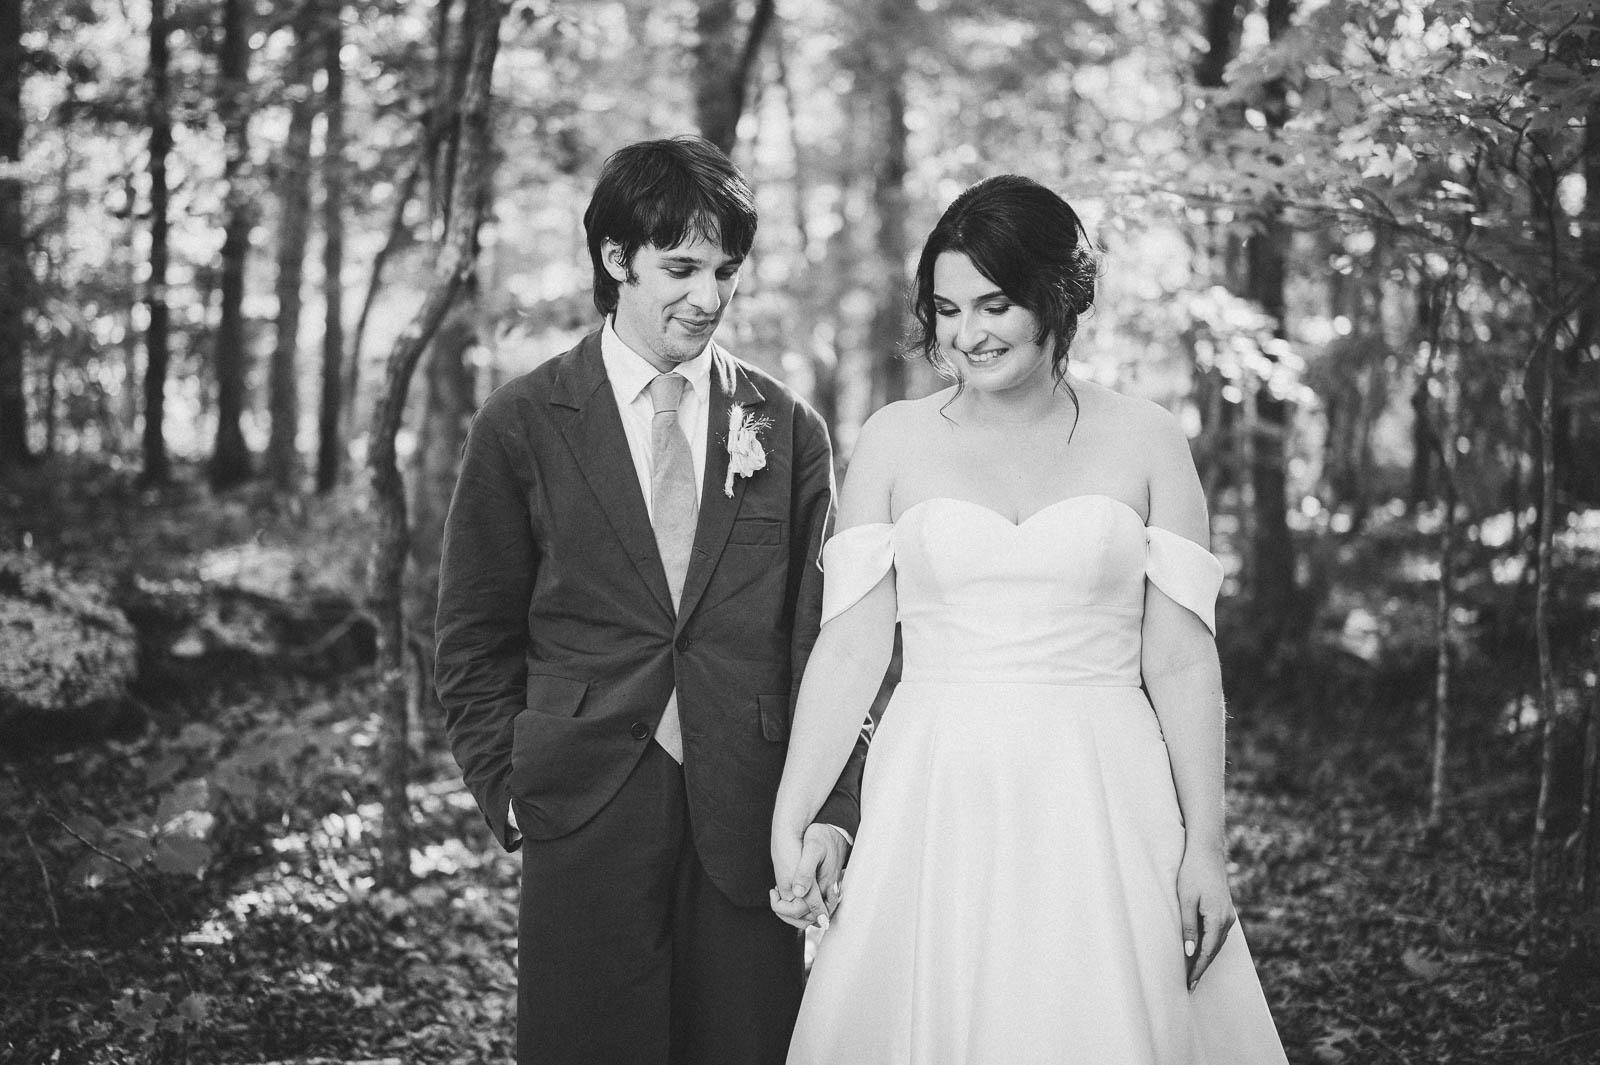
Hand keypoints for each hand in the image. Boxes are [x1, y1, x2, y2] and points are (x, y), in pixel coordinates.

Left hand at [769, 824, 849, 929]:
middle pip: (807, 919)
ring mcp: (828, 891)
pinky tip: (791, 892)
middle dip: (787, 914)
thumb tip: (797, 893)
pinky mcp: (827, 888)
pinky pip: (814, 907)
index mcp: (824, 885)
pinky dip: (800, 906)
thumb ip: (806, 872)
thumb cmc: (822, 836)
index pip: (803, 911)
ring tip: (780, 895)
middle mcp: (828, 893)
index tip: (774, 894)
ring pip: (811, 916)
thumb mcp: (813, 848)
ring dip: (793, 912)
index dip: (785, 909)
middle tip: (774, 896)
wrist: (836, 829)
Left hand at [1177, 843, 1235, 991]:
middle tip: (1190, 985)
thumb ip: (1188, 927)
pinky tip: (1202, 950)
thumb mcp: (1185, 900)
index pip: (1206, 951)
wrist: (1206, 851)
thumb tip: (1190, 952)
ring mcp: (1228, 915)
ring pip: (1217, 943)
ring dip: (1206, 957)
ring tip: (1194, 972)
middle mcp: (1227, 919)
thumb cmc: (1192, 873)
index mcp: (1217, 918)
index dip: (1197, 968)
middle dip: (1202, 968)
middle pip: (1214, 950)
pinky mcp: (1225, 910)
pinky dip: (1210, 945)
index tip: (1189, 983)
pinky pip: (1218, 934)